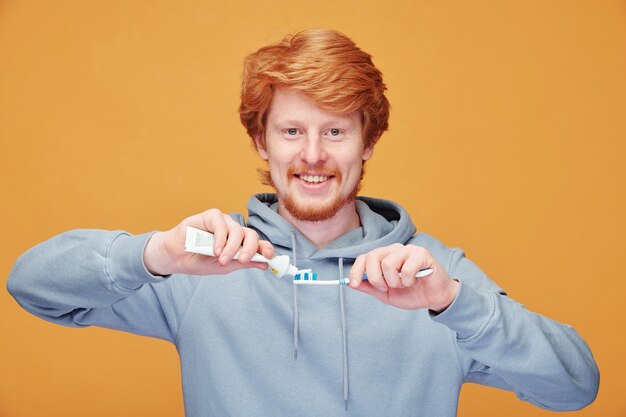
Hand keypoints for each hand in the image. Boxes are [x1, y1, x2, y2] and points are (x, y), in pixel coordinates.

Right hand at [143, 209, 274, 275]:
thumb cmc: (199, 260)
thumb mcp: (224, 267)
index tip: (269, 257)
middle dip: (250, 249)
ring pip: (238, 230)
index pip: (258, 243)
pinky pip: (221, 224)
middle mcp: (234, 231)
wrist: (176, 258)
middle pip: (252, 235)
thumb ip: (243, 263)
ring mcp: (224, 223)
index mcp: (240, 243)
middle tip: (241, 260)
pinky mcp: (211, 216)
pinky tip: (214, 249)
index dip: (266, 249)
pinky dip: (220, 238)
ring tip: (221, 259)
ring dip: (231, 247)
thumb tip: (265, 264)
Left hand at [348, 243, 458, 311]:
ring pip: (388, 263)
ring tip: (404, 284)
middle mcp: (395, 249)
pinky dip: (408, 281)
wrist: (435, 298)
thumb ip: (369, 287)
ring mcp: (409, 250)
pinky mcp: (422, 254)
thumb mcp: (386, 294)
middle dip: (376, 279)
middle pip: (372, 258)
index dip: (356, 270)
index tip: (354, 284)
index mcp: (385, 256)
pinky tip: (415, 281)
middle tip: (387, 288)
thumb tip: (350, 283)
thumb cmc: (412, 293)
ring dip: (394, 282)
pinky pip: (406, 268)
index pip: (364, 257)